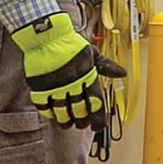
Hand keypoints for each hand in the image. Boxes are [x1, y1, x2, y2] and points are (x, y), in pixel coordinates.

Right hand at [11, 12, 126, 129]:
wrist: (47, 37)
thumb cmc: (72, 45)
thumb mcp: (92, 53)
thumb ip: (106, 66)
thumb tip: (123, 74)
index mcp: (88, 75)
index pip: (96, 102)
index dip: (98, 117)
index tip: (98, 126)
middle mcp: (72, 83)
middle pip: (79, 110)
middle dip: (82, 120)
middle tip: (82, 123)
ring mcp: (55, 86)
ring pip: (62, 112)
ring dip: (66, 120)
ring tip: (68, 123)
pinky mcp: (39, 87)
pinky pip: (44, 107)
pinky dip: (49, 114)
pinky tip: (53, 115)